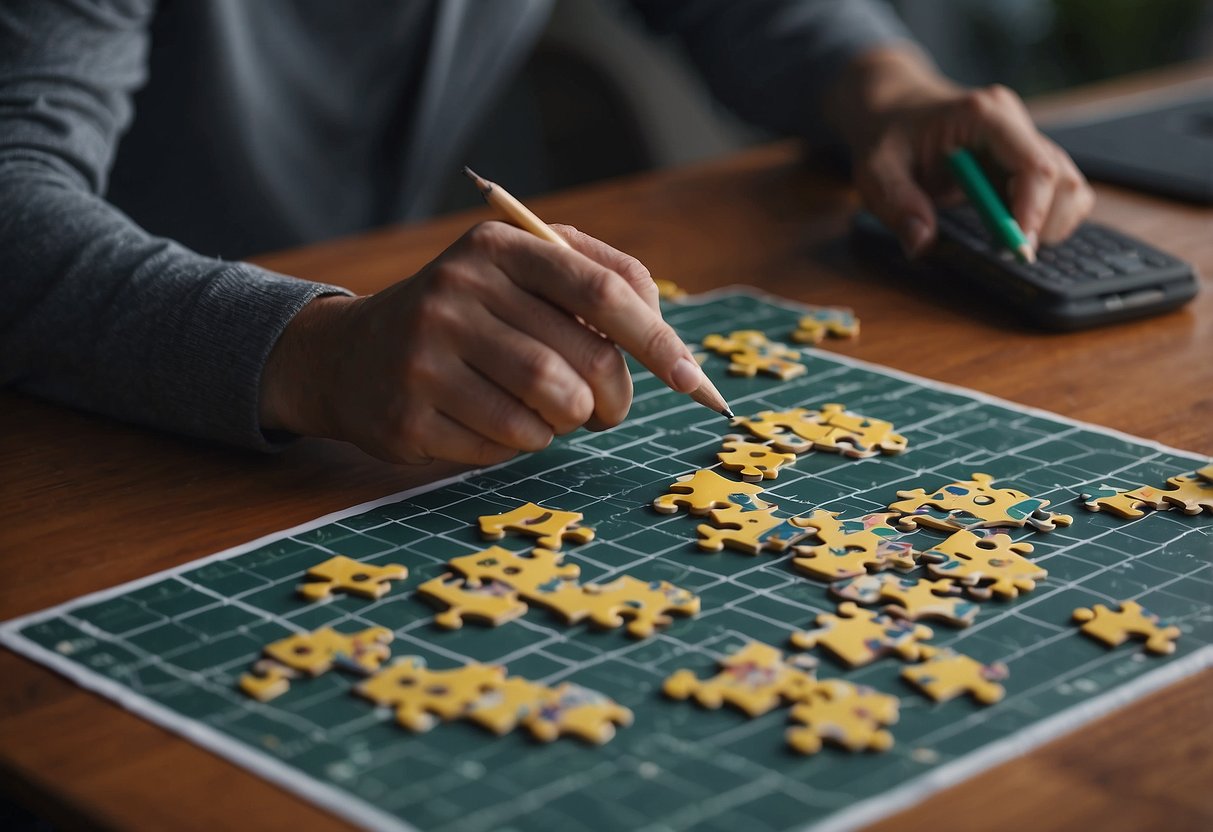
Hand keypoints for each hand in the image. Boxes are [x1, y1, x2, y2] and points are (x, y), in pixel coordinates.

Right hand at [258, 222, 705, 465]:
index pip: (603, 290)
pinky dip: (519, 444)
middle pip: (583, 363)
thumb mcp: (518, 273)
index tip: (691, 380)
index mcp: (498, 245)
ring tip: (545, 411)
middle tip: (606, 409)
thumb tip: (666, 336)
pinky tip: (491, 422)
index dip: (658, 339)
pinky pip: (505, 446)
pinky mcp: (410, 413)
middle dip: (613, 399)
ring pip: (548, 411)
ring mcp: (427, 353)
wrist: (350, 356)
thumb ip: (596, 282)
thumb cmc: (466, 315)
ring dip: (565, 423)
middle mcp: (458, 290)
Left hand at [826, 49, 1094, 256]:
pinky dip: (1046, 218)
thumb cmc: (886, 137)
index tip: (1016, 248)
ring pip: (1069, 186)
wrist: (893, 110)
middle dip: (1043, 222)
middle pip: (1062, 177)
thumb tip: (922, 245)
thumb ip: (897, 205)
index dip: (1033, 210)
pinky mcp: (1024, 159)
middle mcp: (1014, 124)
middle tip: (1006, 250)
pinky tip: (1010, 228)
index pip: (1032, 164)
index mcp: (984, 116)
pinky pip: (1059, 191)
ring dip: (1049, 222)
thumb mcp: (876, 170)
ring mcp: (1024, 140)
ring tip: (1005, 239)